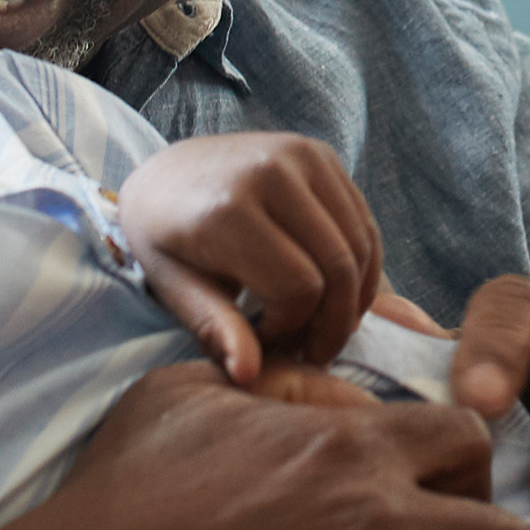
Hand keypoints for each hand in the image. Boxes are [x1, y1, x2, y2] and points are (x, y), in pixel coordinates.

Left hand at [120, 133, 381, 381]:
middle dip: (335, 322)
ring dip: (354, 298)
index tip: (267, 341)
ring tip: (323, 325)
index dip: (291, 328)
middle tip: (315, 351)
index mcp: (229, 207)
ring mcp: (303, 155)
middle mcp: (271, 171)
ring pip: (359, 246)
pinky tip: (337, 294)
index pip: (298, 287)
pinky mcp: (322, 154)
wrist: (166, 173)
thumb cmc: (166, 238)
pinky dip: (362, 266)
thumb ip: (217, 328)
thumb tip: (249, 375)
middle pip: (338, 266)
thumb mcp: (176, 287)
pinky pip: (363, 222)